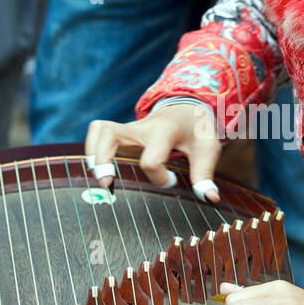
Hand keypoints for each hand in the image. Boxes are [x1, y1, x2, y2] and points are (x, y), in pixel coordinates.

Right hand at [85, 101, 221, 200]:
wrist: (187, 107)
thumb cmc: (197, 129)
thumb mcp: (208, 147)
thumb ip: (205, 172)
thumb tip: (209, 197)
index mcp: (164, 131)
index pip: (150, 159)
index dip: (159, 178)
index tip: (172, 181)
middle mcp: (142, 127)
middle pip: (110, 134)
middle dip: (103, 159)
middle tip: (108, 184)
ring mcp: (129, 128)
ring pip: (99, 130)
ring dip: (94, 154)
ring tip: (101, 178)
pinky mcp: (122, 132)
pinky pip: (99, 132)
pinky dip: (94, 149)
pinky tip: (100, 167)